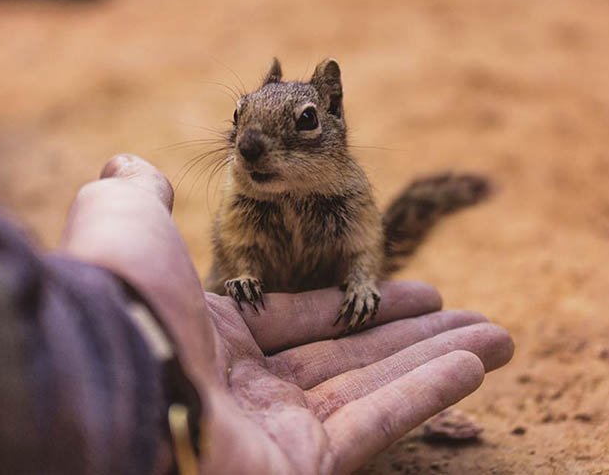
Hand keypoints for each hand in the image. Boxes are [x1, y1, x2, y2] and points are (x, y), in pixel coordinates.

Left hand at [60, 154, 513, 474]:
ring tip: (500, 339)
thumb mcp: (124, 222)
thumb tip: (135, 163)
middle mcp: (249, 387)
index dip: (360, 301)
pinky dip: (429, 394)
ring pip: (376, 387)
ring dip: (439, 360)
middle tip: (473, 317)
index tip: (416, 290)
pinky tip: (476, 365)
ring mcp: (278, 432)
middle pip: (351, 355)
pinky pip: (378, 422)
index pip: (305, 318)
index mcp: (217, 336)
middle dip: (415, 334)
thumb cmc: (121, 301)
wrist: (108, 385)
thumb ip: (138, 195)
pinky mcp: (303, 466)